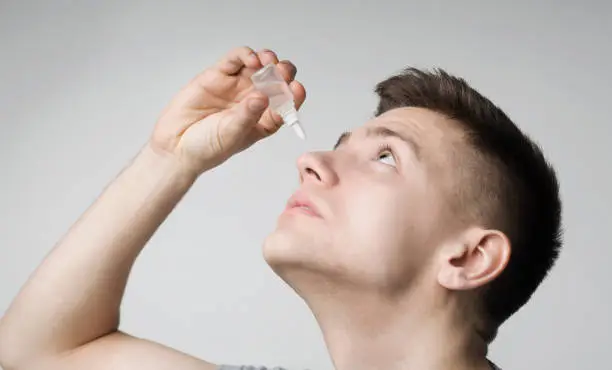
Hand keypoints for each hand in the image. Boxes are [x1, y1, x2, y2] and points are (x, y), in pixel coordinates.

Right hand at [149, 46, 306, 174]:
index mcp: (264, 120)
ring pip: (260, 66)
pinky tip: (251, 59)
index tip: (296, 89)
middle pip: (277, 81)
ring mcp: (237, 86)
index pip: (287, 104)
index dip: (294, 95)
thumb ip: (247, 116)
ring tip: (267, 62)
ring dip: (268, 60)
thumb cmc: (206, 148)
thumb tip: (262, 96)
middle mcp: (254, 101)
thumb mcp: (232, 135)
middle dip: (283, 73)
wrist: (175, 146)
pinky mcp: (219, 75)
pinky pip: (236, 59)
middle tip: (282, 72)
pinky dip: (246, 55)